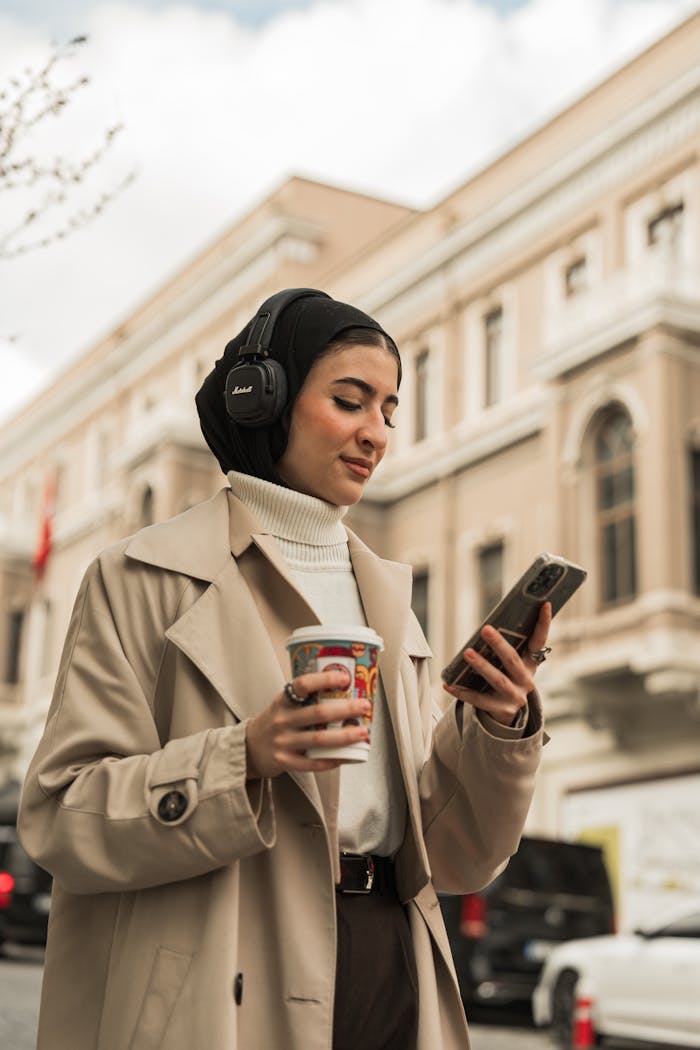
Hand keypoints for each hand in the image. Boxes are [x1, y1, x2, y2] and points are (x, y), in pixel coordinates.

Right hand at [245, 668, 371, 778]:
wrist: (248, 748)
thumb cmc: (275, 722)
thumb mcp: (283, 705)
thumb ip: (305, 700)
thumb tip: (344, 692)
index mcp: (283, 701)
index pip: (302, 685)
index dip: (324, 679)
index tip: (344, 677)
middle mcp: (282, 720)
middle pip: (318, 714)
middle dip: (345, 709)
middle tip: (364, 706)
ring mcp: (283, 742)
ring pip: (319, 739)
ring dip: (344, 736)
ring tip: (363, 732)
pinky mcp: (284, 761)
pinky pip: (312, 763)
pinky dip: (331, 760)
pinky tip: (346, 757)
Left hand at [443, 602, 551, 725]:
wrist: (509, 717)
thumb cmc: (506, 681)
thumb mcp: (512, 667)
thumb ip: (504, 650)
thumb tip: (486, 628)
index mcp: (530, 665)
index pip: (539, 641)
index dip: (544, 623)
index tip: (545, 604)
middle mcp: (526, 681)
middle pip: (512, 660)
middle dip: (499, 644)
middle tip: (485, 629)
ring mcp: (515, 697)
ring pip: (497, 680)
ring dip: (482, 666)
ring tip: (467, 653)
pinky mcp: (501, 710)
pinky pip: (479, 700)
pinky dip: (463, 692)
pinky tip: (449, 684)